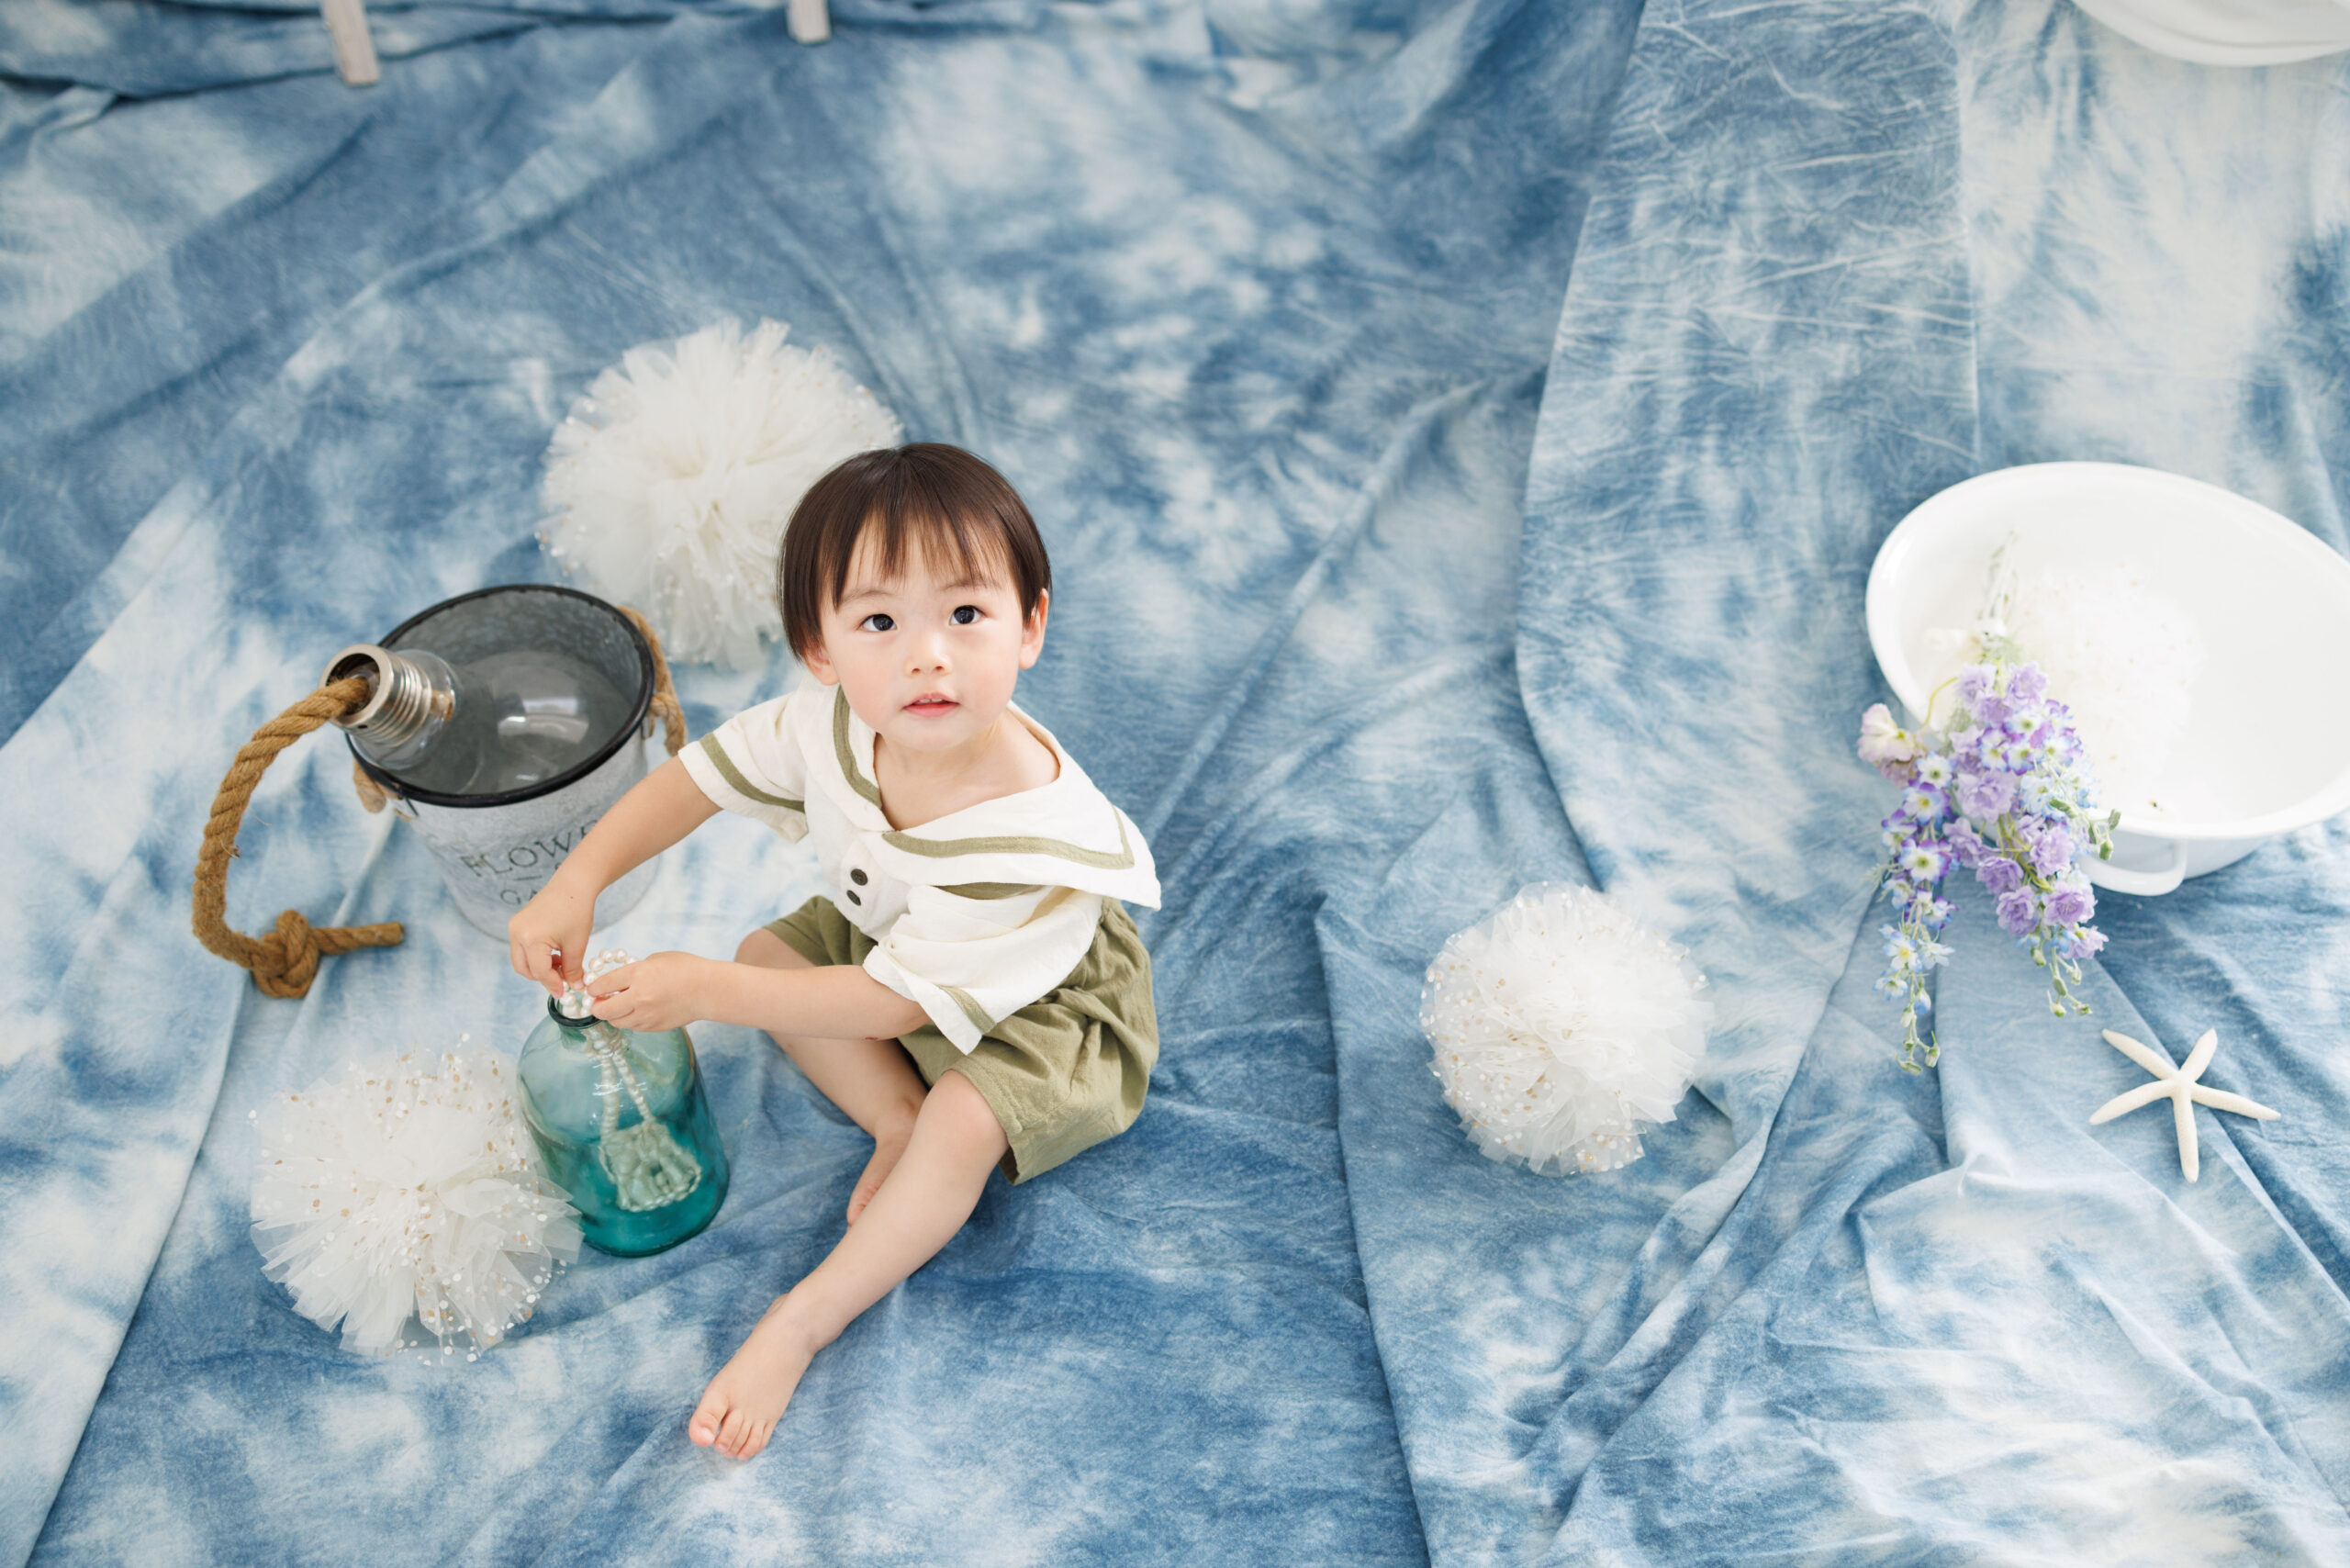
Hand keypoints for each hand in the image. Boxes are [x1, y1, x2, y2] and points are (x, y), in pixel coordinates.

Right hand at [509, 875, 596, 995]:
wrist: (573, 884)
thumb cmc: (577, 911)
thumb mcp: (577, 944)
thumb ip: (573, 969)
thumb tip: (575, 988)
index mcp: (531, 939)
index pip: (540, 972)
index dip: (553, 985)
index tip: (565, 993)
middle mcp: (517, 933)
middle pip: (524, 969)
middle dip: (542, 978)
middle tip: (563, 980)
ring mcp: (514, 927)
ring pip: (521, 960)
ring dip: (539, 967)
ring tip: (561, 963)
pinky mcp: (517, 923)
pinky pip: (522, 948)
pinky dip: (535, 956)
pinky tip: (554, 952)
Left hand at [587, 951, 711, 1032]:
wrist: (708, 990)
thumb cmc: (685, 969)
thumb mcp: (656, 960)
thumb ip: (633, 971)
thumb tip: (615, 984)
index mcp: (638, 974)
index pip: (602, 985)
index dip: (593, 988)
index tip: (593, 989)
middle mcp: (639, 997)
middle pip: (603, 1010)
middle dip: (597, 1006)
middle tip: (599, 1002)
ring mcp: (647, 1015)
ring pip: (616, 1022)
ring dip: (613, 1015)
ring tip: (620, 1006)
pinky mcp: (654, 1027)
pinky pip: (633, 1026)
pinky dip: (630, 1019)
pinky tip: (638, 1010)